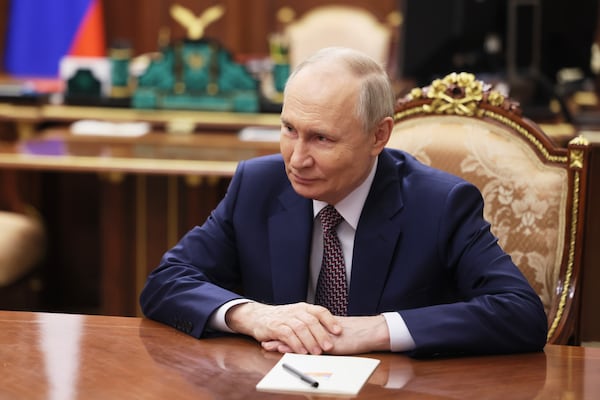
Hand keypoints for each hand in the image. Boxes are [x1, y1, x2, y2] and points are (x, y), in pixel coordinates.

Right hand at [225, 302, 341, 354]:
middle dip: (321, 334)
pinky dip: (296, 344)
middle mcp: (295, 311)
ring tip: (317, 352)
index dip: (330, 321)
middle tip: (329, 346)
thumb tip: (332, 334)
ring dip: (310, 341)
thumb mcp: (297, 316)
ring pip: (300, 328)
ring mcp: (285, 318)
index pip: (320, 311)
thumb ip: (311, 323)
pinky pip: (287, 335)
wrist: (258, 316)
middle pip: (311, 321)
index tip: (338, 331)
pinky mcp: (275, 327)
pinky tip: (301, 351)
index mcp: (303, 308)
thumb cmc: (282, 319)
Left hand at [262, 315, 390, 354]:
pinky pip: (306, 346)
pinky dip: (293, 347)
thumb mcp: (335, 336)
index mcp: (318, 327)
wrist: (367, 332)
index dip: (285, 331)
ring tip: (268, 344)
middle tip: (264, 339)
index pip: (297, 328)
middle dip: (279, 336)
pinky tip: (283, 349)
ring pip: (296, 338)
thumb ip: (323, 336)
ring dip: (282, 342)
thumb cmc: (354, 335)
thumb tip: (314, 341)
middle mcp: (317, 330)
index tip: (272, 333)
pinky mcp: (325, 344)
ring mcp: (320, 336)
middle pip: (293, 332)